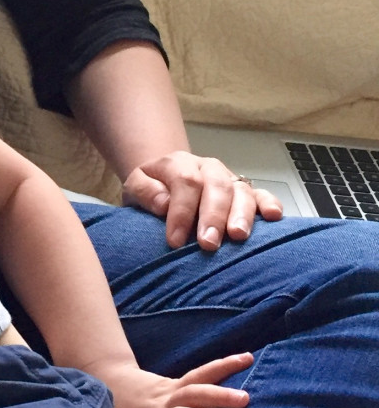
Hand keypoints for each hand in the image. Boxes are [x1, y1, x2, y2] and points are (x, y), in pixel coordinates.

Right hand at [98, 352, 253, 407]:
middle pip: (193, 395)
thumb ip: (189, 395)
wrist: (92, 400)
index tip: (249, 357)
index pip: (200, 376)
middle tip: (245, 399)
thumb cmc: (139, 403)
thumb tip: (235, 394)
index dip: (224, 366)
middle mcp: (163, 404)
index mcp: (170, 390)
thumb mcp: (162, 393)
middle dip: (219, 396)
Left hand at [123, 152, 283, 249]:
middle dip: (212, 216)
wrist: (165, 181)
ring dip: (241, 214)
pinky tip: (274, 216)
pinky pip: (262, 194)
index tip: (174, 241)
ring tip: (238, 236)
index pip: (185, 182)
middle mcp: (208, 167)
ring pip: (241, 191)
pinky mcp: (246, 191)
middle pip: (216, 186)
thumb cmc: (152, 190)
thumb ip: (144, 191)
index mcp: (178, 163)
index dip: (181, 212)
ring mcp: (229, 178)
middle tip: (208, 244)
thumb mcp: (135, 187)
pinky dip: (270, 204)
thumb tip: (164, 203)